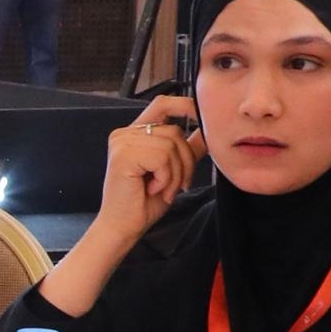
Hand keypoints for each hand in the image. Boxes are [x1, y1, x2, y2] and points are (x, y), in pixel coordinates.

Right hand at [89, 101, 202, 240]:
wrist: (123, 227)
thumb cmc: (143, 203)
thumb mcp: (173, 170)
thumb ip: (187, 148)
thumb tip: (207, 130)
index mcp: (135, 134)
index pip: (163, 104)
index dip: (185, 105)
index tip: (203, 116)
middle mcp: (125, 133)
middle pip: (174, 130)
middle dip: (186, 160)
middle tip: (178, 185)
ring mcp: (122, 142)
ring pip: (171, 145)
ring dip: (175, 173)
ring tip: (162, 189)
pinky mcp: (124, 154)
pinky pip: (162, 157)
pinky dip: (165, 177)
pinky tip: (153, 189)